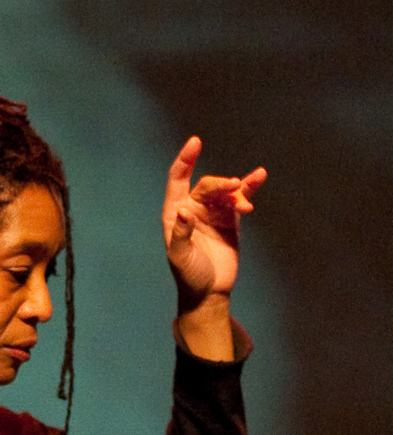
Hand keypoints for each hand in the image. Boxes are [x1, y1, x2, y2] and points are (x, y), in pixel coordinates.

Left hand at [163, 136, 265, 310]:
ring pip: (226, 191)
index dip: (185, 160)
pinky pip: (240, 199)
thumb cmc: (189, 276)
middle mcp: (192, 208)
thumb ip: (181, 234)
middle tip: (234, 188)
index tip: (196, 142)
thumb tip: (183, 210)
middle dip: (221, 184)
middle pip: (208, 185)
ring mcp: (212, 212)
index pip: (178, 179)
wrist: (209, 293)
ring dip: (237, 192)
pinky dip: (248, 189)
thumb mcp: (180, 257)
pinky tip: (259, 177)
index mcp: (175, 213)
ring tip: (244, 205)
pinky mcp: (230, 220)